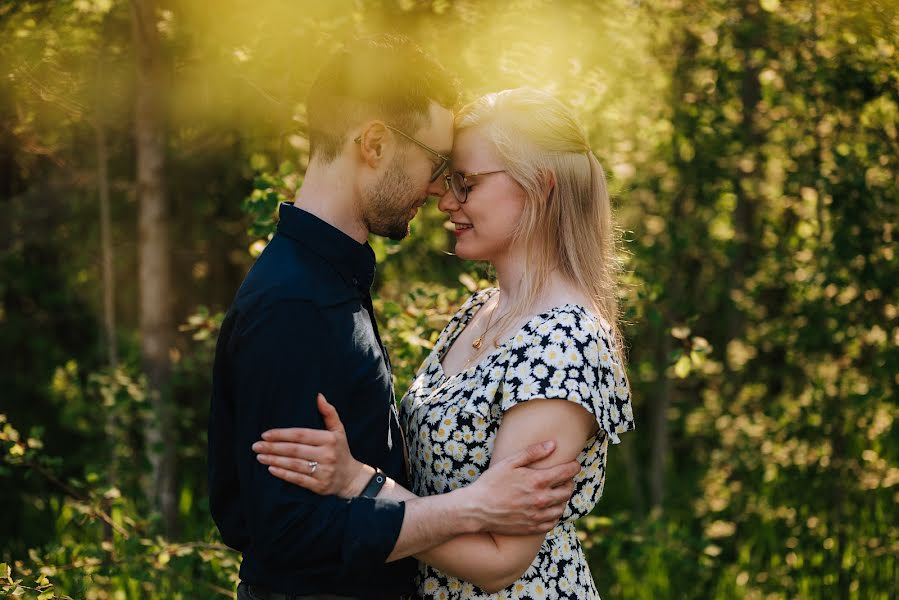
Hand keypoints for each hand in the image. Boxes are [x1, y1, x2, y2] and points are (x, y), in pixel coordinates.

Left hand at [252, 393, 369, 496]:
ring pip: (294, 465)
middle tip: (256, 446)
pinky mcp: (319, 486)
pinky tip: (271, 469)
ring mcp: (323, 472)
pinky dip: (283, 474)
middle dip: (273, 447)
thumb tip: (318, 396)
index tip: (266, 434)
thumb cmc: (340, 450)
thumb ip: (329, 412)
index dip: (282, 434)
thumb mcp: (339, 430)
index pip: (301, 435)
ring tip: (259, 456)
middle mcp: (327, 455)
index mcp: (329, 439)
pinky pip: (298, 479)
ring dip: (275, 460)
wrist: (351, 478)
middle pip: (294, 450)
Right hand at [461, 441, 579, 534]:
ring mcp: (538, 516)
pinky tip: (549, 508)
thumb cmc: (491, 483)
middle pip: (568, 490)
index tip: (574, 464)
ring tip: (557, 492)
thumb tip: (553, 445)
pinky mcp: (532, 528)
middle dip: (569, 482)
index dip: (574, 466)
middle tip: (564, 477)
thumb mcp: (509, 462)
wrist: (476, 509)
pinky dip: (555, 514)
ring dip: (563, 498)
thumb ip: (532, 452)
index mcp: (538, 481)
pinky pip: (553, 522)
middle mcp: (541, 500)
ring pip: (562, 507)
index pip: (567, 472)